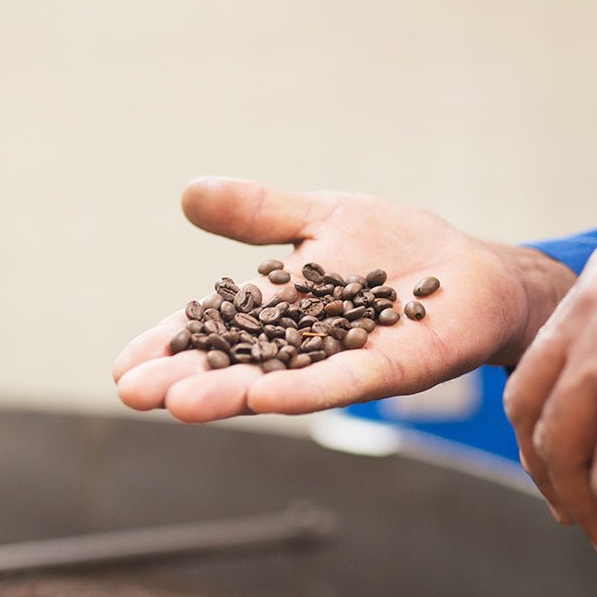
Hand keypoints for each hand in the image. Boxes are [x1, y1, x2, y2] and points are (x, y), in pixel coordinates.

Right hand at [114, 177, 575, 420]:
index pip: (212, 330)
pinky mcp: (389, 369)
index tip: (121, 369)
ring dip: (230, 394)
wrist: (475, 270)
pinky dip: (304, 391)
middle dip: (185, 378)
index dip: (169, 347)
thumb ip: (258, 212)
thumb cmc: (398, 246)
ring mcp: (342, 361)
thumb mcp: (320, 216)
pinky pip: (341, 384)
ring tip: (181, 404)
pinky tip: (266, 400)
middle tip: (133, 394)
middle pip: (233, 365)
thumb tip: (188, 191)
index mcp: (278, 308)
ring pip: (277, 382)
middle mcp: (301, 344)